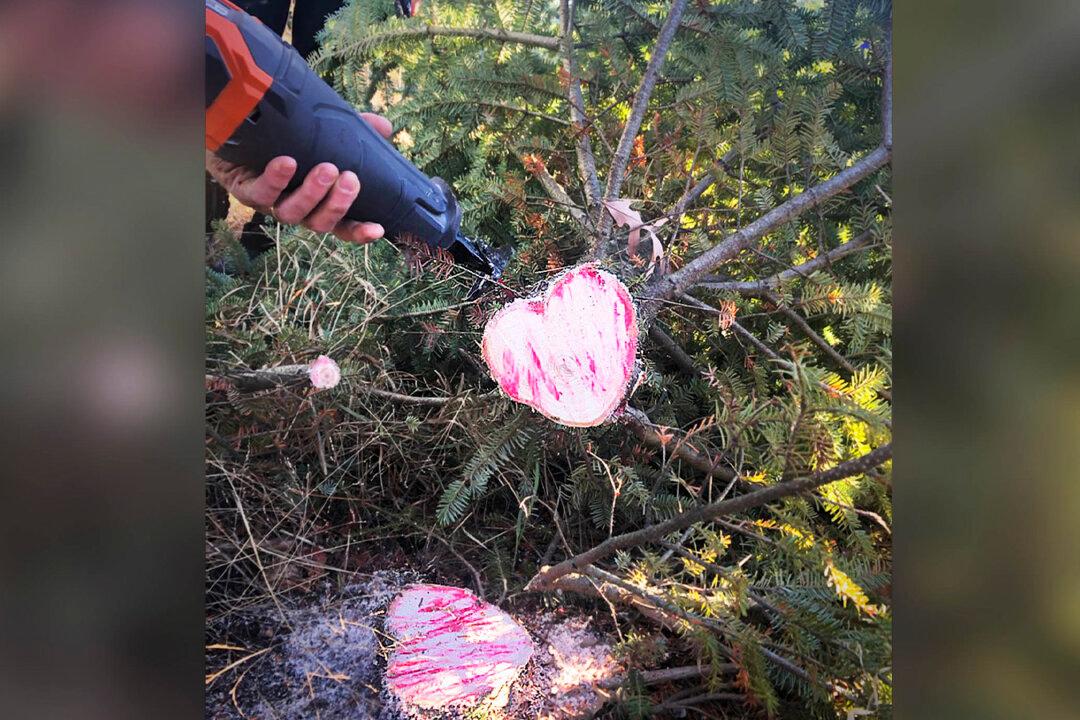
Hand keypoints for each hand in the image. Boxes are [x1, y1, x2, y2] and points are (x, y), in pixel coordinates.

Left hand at [205, 112, 393, 243]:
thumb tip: (384, 128)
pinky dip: (276, 179)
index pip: (343, 226)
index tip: (379, 229)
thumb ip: (353, 132)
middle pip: (320, 224)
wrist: (231, 131)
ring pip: (292, 214)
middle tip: (350, 179)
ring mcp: (271, 203)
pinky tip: (287, 163)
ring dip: (312, 194)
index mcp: (317, 203)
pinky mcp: (245, 191)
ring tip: (326, 169)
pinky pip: (261, 193)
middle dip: (338, 204)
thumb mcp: (322, 134)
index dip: (360, 232)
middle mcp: (296, 209)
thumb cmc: (284, 139)